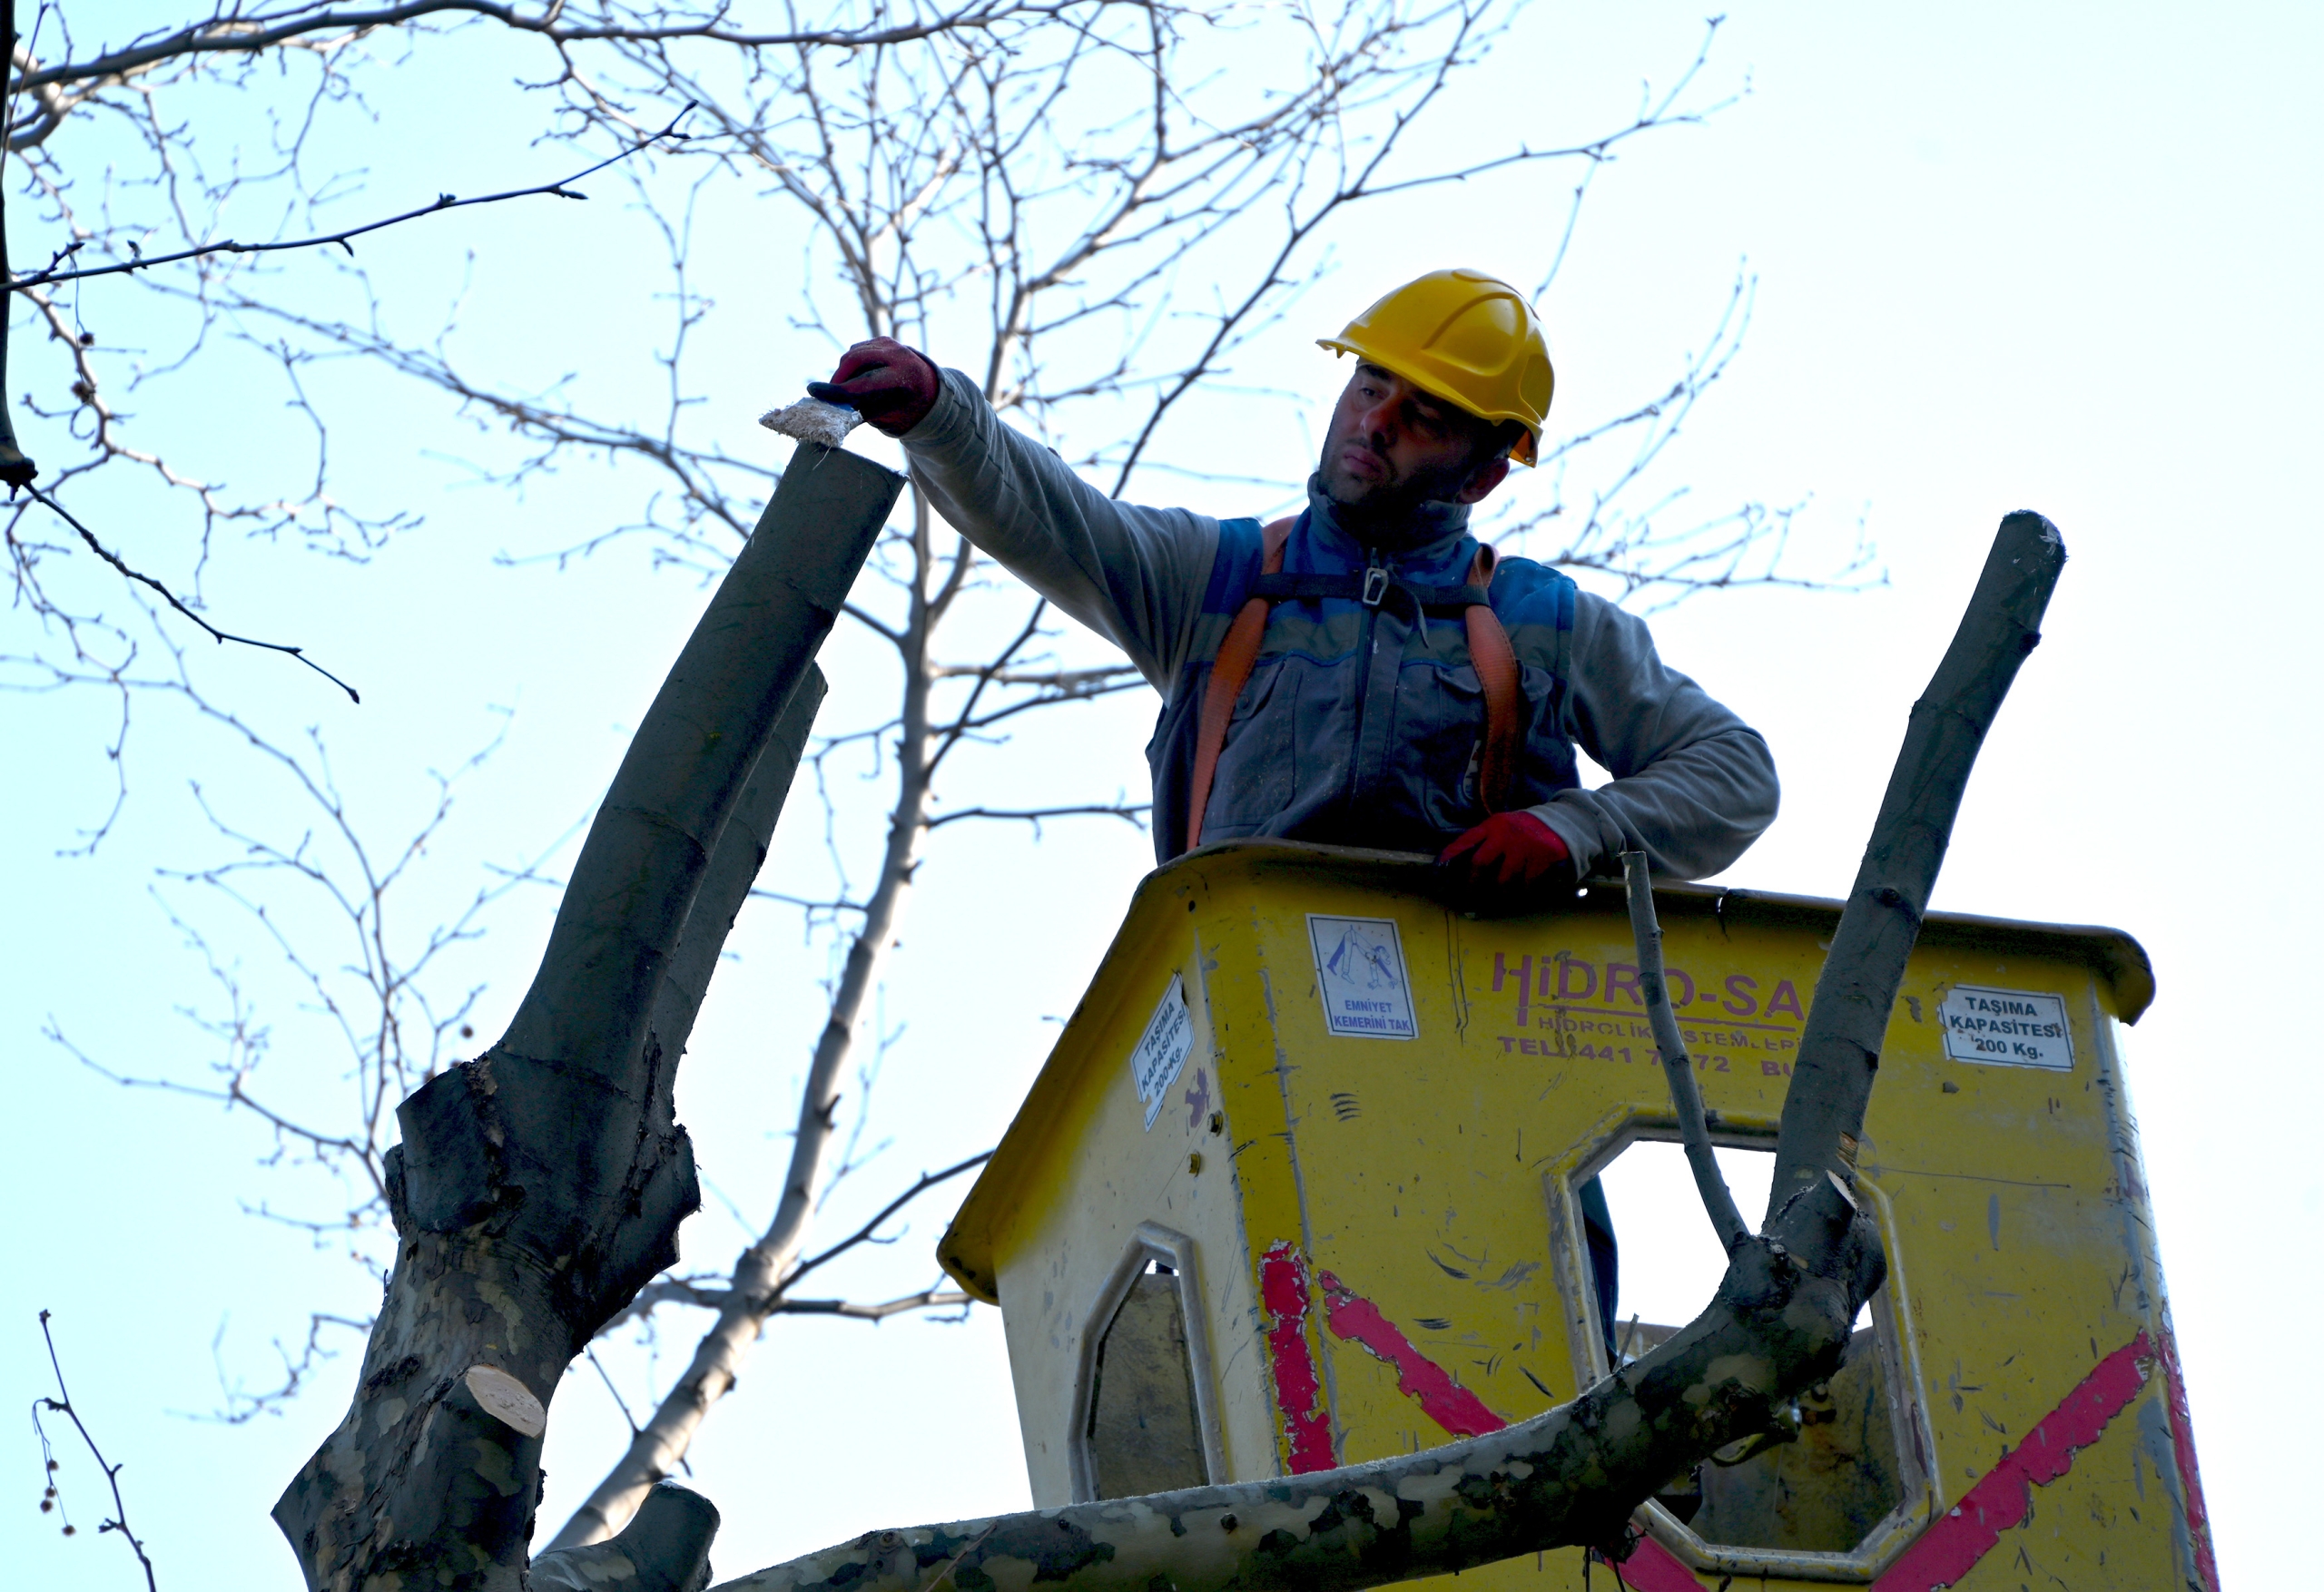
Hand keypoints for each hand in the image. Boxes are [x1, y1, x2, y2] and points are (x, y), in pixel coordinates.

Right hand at [806, 338, 939, 436]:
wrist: (930, 390)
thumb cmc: (908, 409)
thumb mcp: (891, 416)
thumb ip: (863, 411)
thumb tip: (833, 410)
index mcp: (906, 376)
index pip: (865, 382)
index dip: (838, 389)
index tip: (815, 391)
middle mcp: (900, 354)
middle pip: (854, 359)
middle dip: (837, 378)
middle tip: (828, 395)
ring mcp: (891, 343)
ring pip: (853, 354)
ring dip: (844, 373)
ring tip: (847, 391)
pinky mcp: (883, 340)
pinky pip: (857, 351)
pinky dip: (850, 366)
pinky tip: (856, 379)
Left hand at [1436, 810, 1574, 916]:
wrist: (1563, 822)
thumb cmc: (1525, 829)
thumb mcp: (1504, 825)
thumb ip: (1487, 839)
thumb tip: (1463, 862)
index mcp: (1493, 825)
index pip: (1467, 840)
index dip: (1452, 855)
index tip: (1440, 869)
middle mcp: (1505, 835)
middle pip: (1480, 862)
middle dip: (1471, 883)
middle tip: (1468, 897)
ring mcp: (1524, 847)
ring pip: (1503, 879)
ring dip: (1498, 894)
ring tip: (1495, 901)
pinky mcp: (1541, 858)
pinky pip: (1526, 884)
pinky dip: (1521, 893)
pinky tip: (1519, 895)